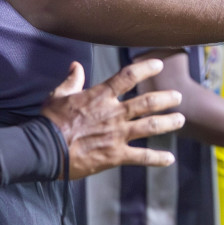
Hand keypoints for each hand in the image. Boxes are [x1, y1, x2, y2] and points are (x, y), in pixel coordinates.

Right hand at [41, 60, 184, 179]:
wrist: (42, 149)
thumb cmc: (49, 122)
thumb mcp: (58, 96)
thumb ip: (72, 81)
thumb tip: (76, 66)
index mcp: (100, 96)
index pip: (128, 76)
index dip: (146, 68)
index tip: (159, 64)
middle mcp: (113, 113)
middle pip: (147, 102)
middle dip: (166, 98)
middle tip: (177, 96)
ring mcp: (116, 134)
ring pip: (150, 126)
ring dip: (169, 123)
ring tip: (181, 120)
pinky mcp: (115, 155)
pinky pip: (141, 157)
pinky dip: (157, 158)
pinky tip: (170, 159)